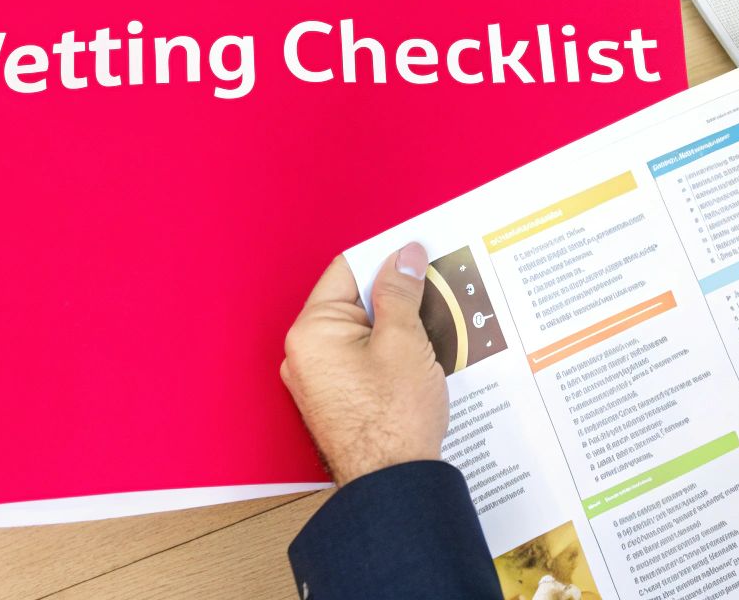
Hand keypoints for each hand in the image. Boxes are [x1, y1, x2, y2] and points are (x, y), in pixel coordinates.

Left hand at [281, 242, 447, 486]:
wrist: (392, 484)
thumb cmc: (394, 419)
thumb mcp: (405, 341)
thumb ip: (401, 292)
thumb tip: (404, 256)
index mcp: (312, 331)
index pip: (347, 270)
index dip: (386, 258)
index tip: (417, 252)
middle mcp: (305, 354)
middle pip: (353, 302)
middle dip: (394, 296)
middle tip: (433, 292)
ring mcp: (318, 380)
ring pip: (361, 332)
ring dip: (395, 326)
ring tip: (431, 330)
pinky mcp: (336, 400)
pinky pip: (361, 360)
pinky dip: (388, 353)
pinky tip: (419, 358)